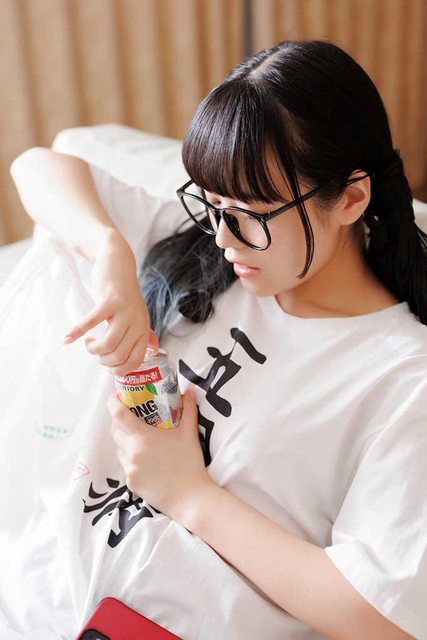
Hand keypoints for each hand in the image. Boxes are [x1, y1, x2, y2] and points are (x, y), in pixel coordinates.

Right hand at [63, 232, 158, 375]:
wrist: (118, 262)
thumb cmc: (123, 293)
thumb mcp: (137, 315)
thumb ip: (144, 333)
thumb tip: (153, 350)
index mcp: (143, 328)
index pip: (136, 361)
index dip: (119, 369)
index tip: (107, 365)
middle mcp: (137, 322)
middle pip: (119, 356)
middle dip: (103, 360)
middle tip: (95, 350)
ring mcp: (125, 311)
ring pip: (108, 344)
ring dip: (93, 349)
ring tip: (88, 342)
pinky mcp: (110, 301)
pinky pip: (91, 322)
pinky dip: (77, 333)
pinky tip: (67, 339)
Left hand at [107, 387, 214, 522]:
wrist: (190, 498)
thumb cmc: (190, 463)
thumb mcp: (189, 433)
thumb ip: (188, 409)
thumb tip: (190, 390)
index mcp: (143, 437)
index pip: (119, 415)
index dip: (113, 403)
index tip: (115, 396)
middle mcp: (132, 452)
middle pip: (115, 430)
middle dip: (119, 421)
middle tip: (130, 416)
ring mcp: (130, 469)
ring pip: (120, 449)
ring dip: (125, 440)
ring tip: (140, 438)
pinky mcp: (130, 483)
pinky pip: (126, 465)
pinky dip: (132, 458)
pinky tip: (146, 459)